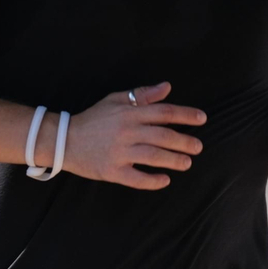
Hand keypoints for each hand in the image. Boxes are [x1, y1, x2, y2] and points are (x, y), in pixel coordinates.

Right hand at [61, 82, 205, 190]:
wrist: (65, 139)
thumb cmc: (94, 118)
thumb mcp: (116, 100)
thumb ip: (142, 95)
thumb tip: (167, 87)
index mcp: (129, 113)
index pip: (163, 112)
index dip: (185, 115)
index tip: (202, 119)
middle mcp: (127, 132)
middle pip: (162, 136)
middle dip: (184, 141)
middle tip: (198, 147)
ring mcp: (119, 152)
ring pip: (153, 157)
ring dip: (173, 160)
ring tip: (186, 163)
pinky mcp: (112, 171)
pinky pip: (136, 178)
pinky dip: (152, 181)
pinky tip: (165, 180)